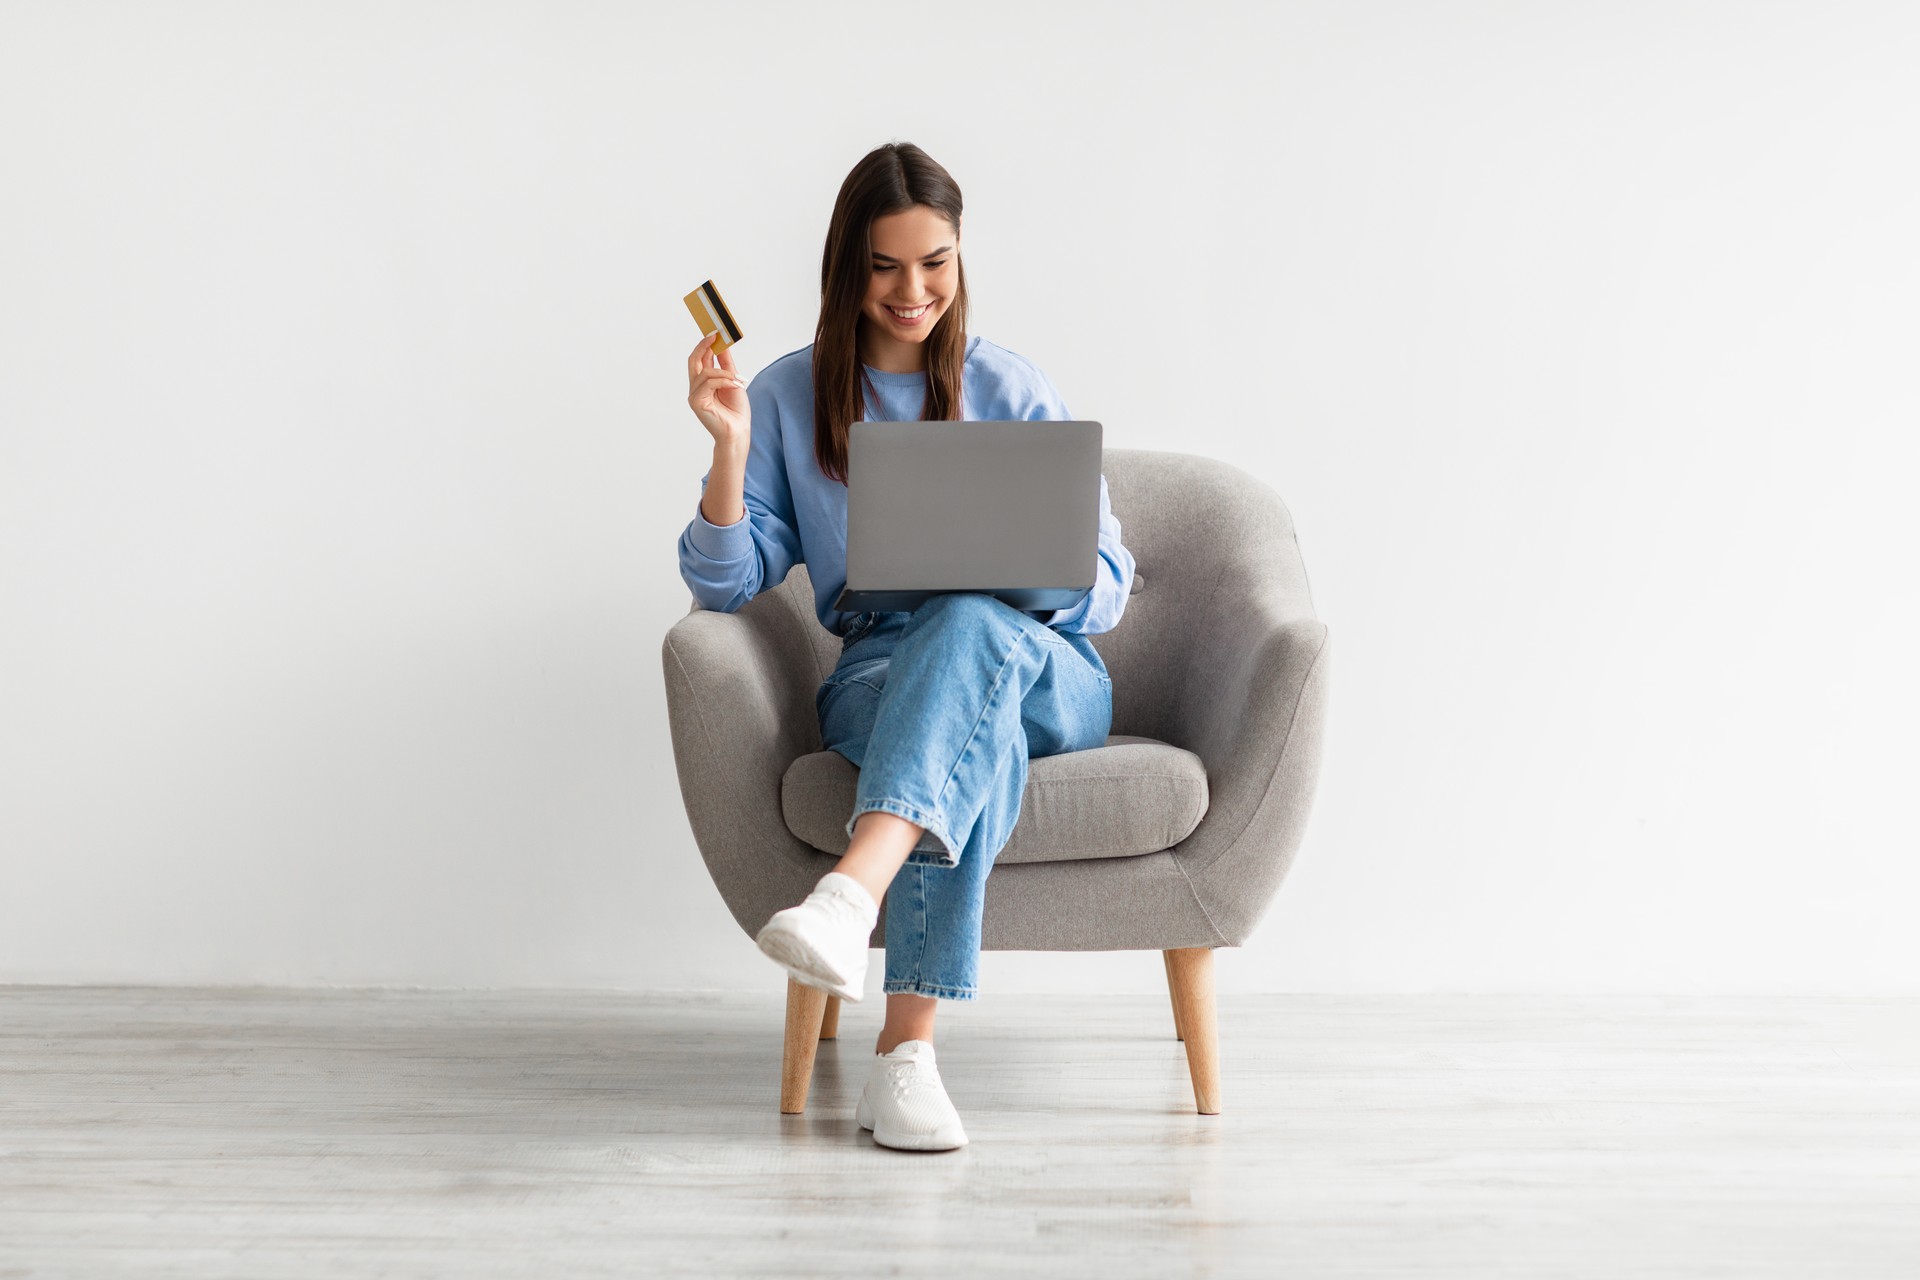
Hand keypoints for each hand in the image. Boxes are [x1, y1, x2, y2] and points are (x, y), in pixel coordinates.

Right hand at [687, 330, 748, 449]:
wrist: (738, 431)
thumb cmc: (736, 411)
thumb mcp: (733, 381)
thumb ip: (726, 364)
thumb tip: (722, 345)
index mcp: (704, 382)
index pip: (699, 359)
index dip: (704, 344)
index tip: (714, 332)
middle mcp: (696, 388)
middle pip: (693, 360)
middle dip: (703, 346)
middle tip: (714, 336)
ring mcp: (694, 395)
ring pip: (705, 372)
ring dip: (724, 373)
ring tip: (738, 380)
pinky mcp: (696, 403)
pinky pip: (708, 383)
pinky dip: (723, 381)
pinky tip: (734, 385)